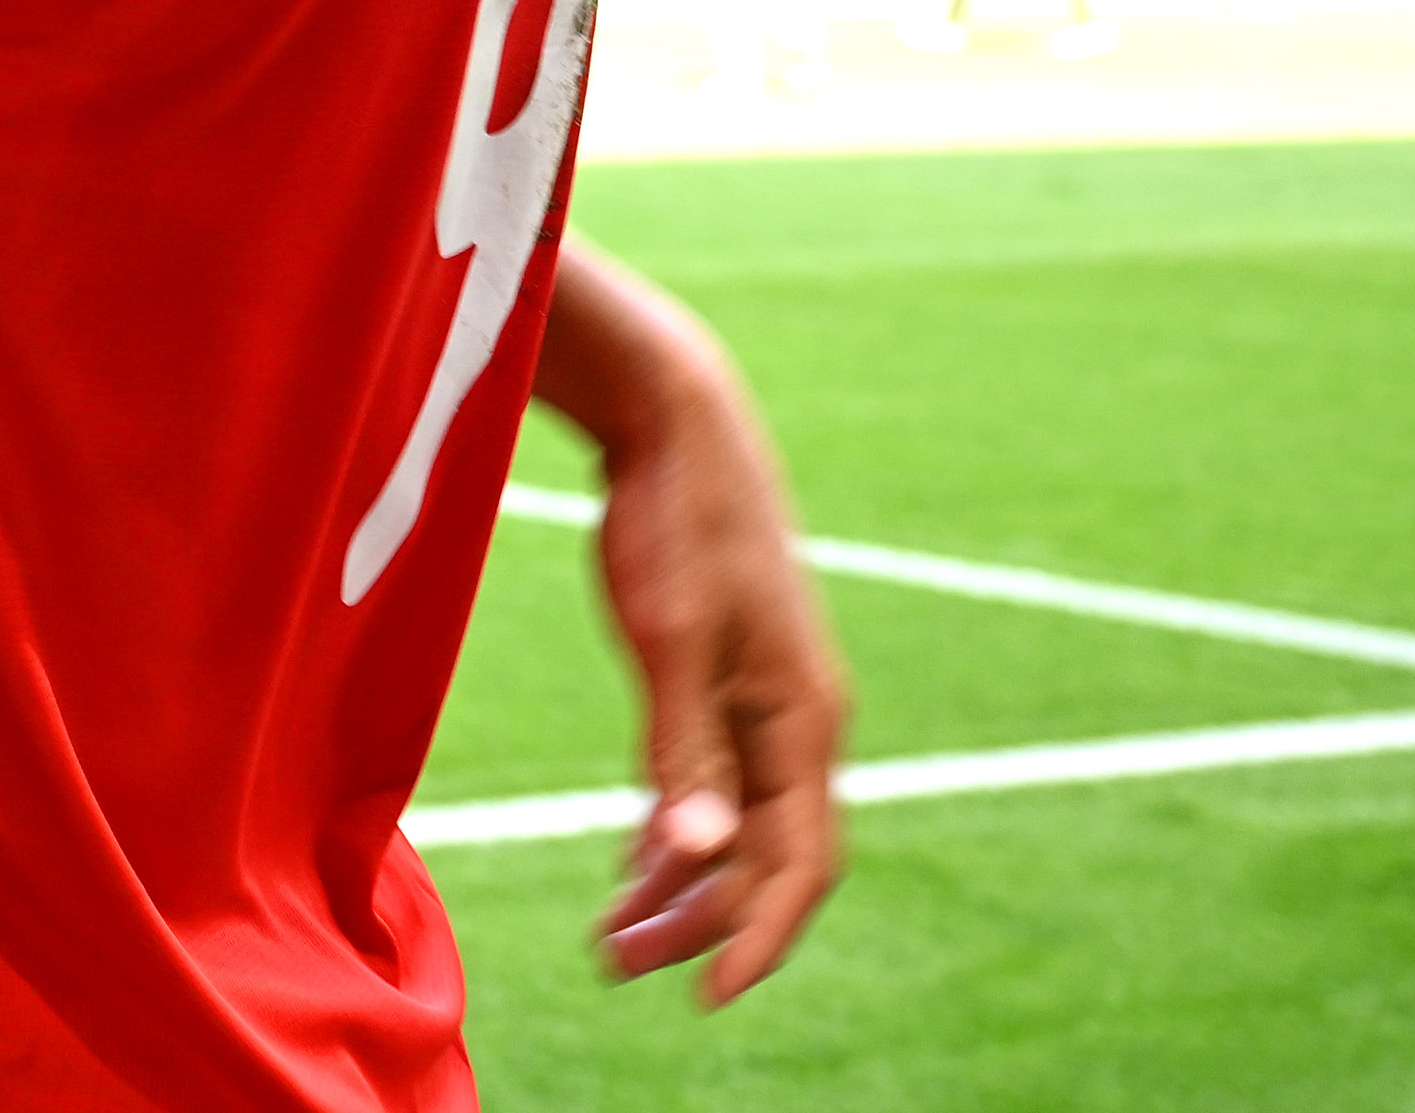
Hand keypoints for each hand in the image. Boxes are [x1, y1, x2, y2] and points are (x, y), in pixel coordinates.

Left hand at [583, 343, 850, 1002]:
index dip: (756, 936)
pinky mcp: (730, 672)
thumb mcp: (669, 639)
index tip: (702, 993)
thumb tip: (699, 859)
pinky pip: (720, 781)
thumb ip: (684, 752)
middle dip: (700, 920)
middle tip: (616, 966)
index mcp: (802, 719)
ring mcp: (768, 696)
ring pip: (740, 823)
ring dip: (682, 883)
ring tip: (612, 935)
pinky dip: (680, 829)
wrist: (675, 420)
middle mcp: (800, 719)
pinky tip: (634, 861)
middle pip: (766, 856)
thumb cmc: (673, 522)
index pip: (798, 863)